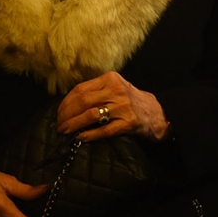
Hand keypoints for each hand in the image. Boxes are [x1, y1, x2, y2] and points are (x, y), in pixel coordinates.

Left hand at [55, 72, 169, 141]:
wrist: (158, 113)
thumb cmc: (131, 101)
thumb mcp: (115, 88)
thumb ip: (96, 91)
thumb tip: (68, 104)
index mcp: (110, 79)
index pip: (80, 89)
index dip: (65, 103)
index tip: (58, 113)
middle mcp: (116, 90)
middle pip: (83, 101)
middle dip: (66, 114)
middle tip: (59, 125)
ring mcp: (123, 107)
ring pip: (91, 114)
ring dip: (74, 124)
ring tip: (65, 131)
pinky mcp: (128, 123)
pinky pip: (104, 130)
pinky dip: (90, 134)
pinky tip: (80, 137)